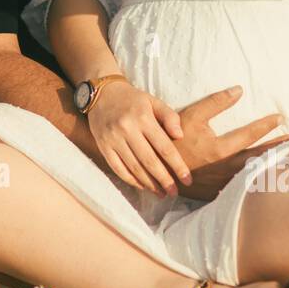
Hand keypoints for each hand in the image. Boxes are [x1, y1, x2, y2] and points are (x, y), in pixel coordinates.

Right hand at [86, 79, 191, 197]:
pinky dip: (131, 180)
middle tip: (174, 193)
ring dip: (149, 183)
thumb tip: (180, 136)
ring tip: (161, 193)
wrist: (101, 94)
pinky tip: (142, 186)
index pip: (164, 147)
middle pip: (149, 161)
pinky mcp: (103, 146)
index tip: (187, 180)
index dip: (177, 166)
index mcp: (143, 118)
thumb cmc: (133, 99)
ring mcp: (113, 139)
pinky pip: (117, 168)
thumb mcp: (153, 101)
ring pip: (133, 167)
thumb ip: (169, 116)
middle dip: (164, 180)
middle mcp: (127, 129)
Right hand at [170, 87, 288, 200]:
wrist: (159, 168)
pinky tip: (266, 176)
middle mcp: (225, 168)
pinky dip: (257, 179)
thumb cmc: (174, 140)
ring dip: (271, 165)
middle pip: (259, 157)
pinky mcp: (218, 192)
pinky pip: (243, 186)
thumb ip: (216, 102)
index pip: (250, 135)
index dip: (267, 125)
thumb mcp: (192, 116)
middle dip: (278, 148)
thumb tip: (239, 90)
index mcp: (220, 149)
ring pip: (254, 174)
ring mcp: (223, 183)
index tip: (280, 117)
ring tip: (288, 158)